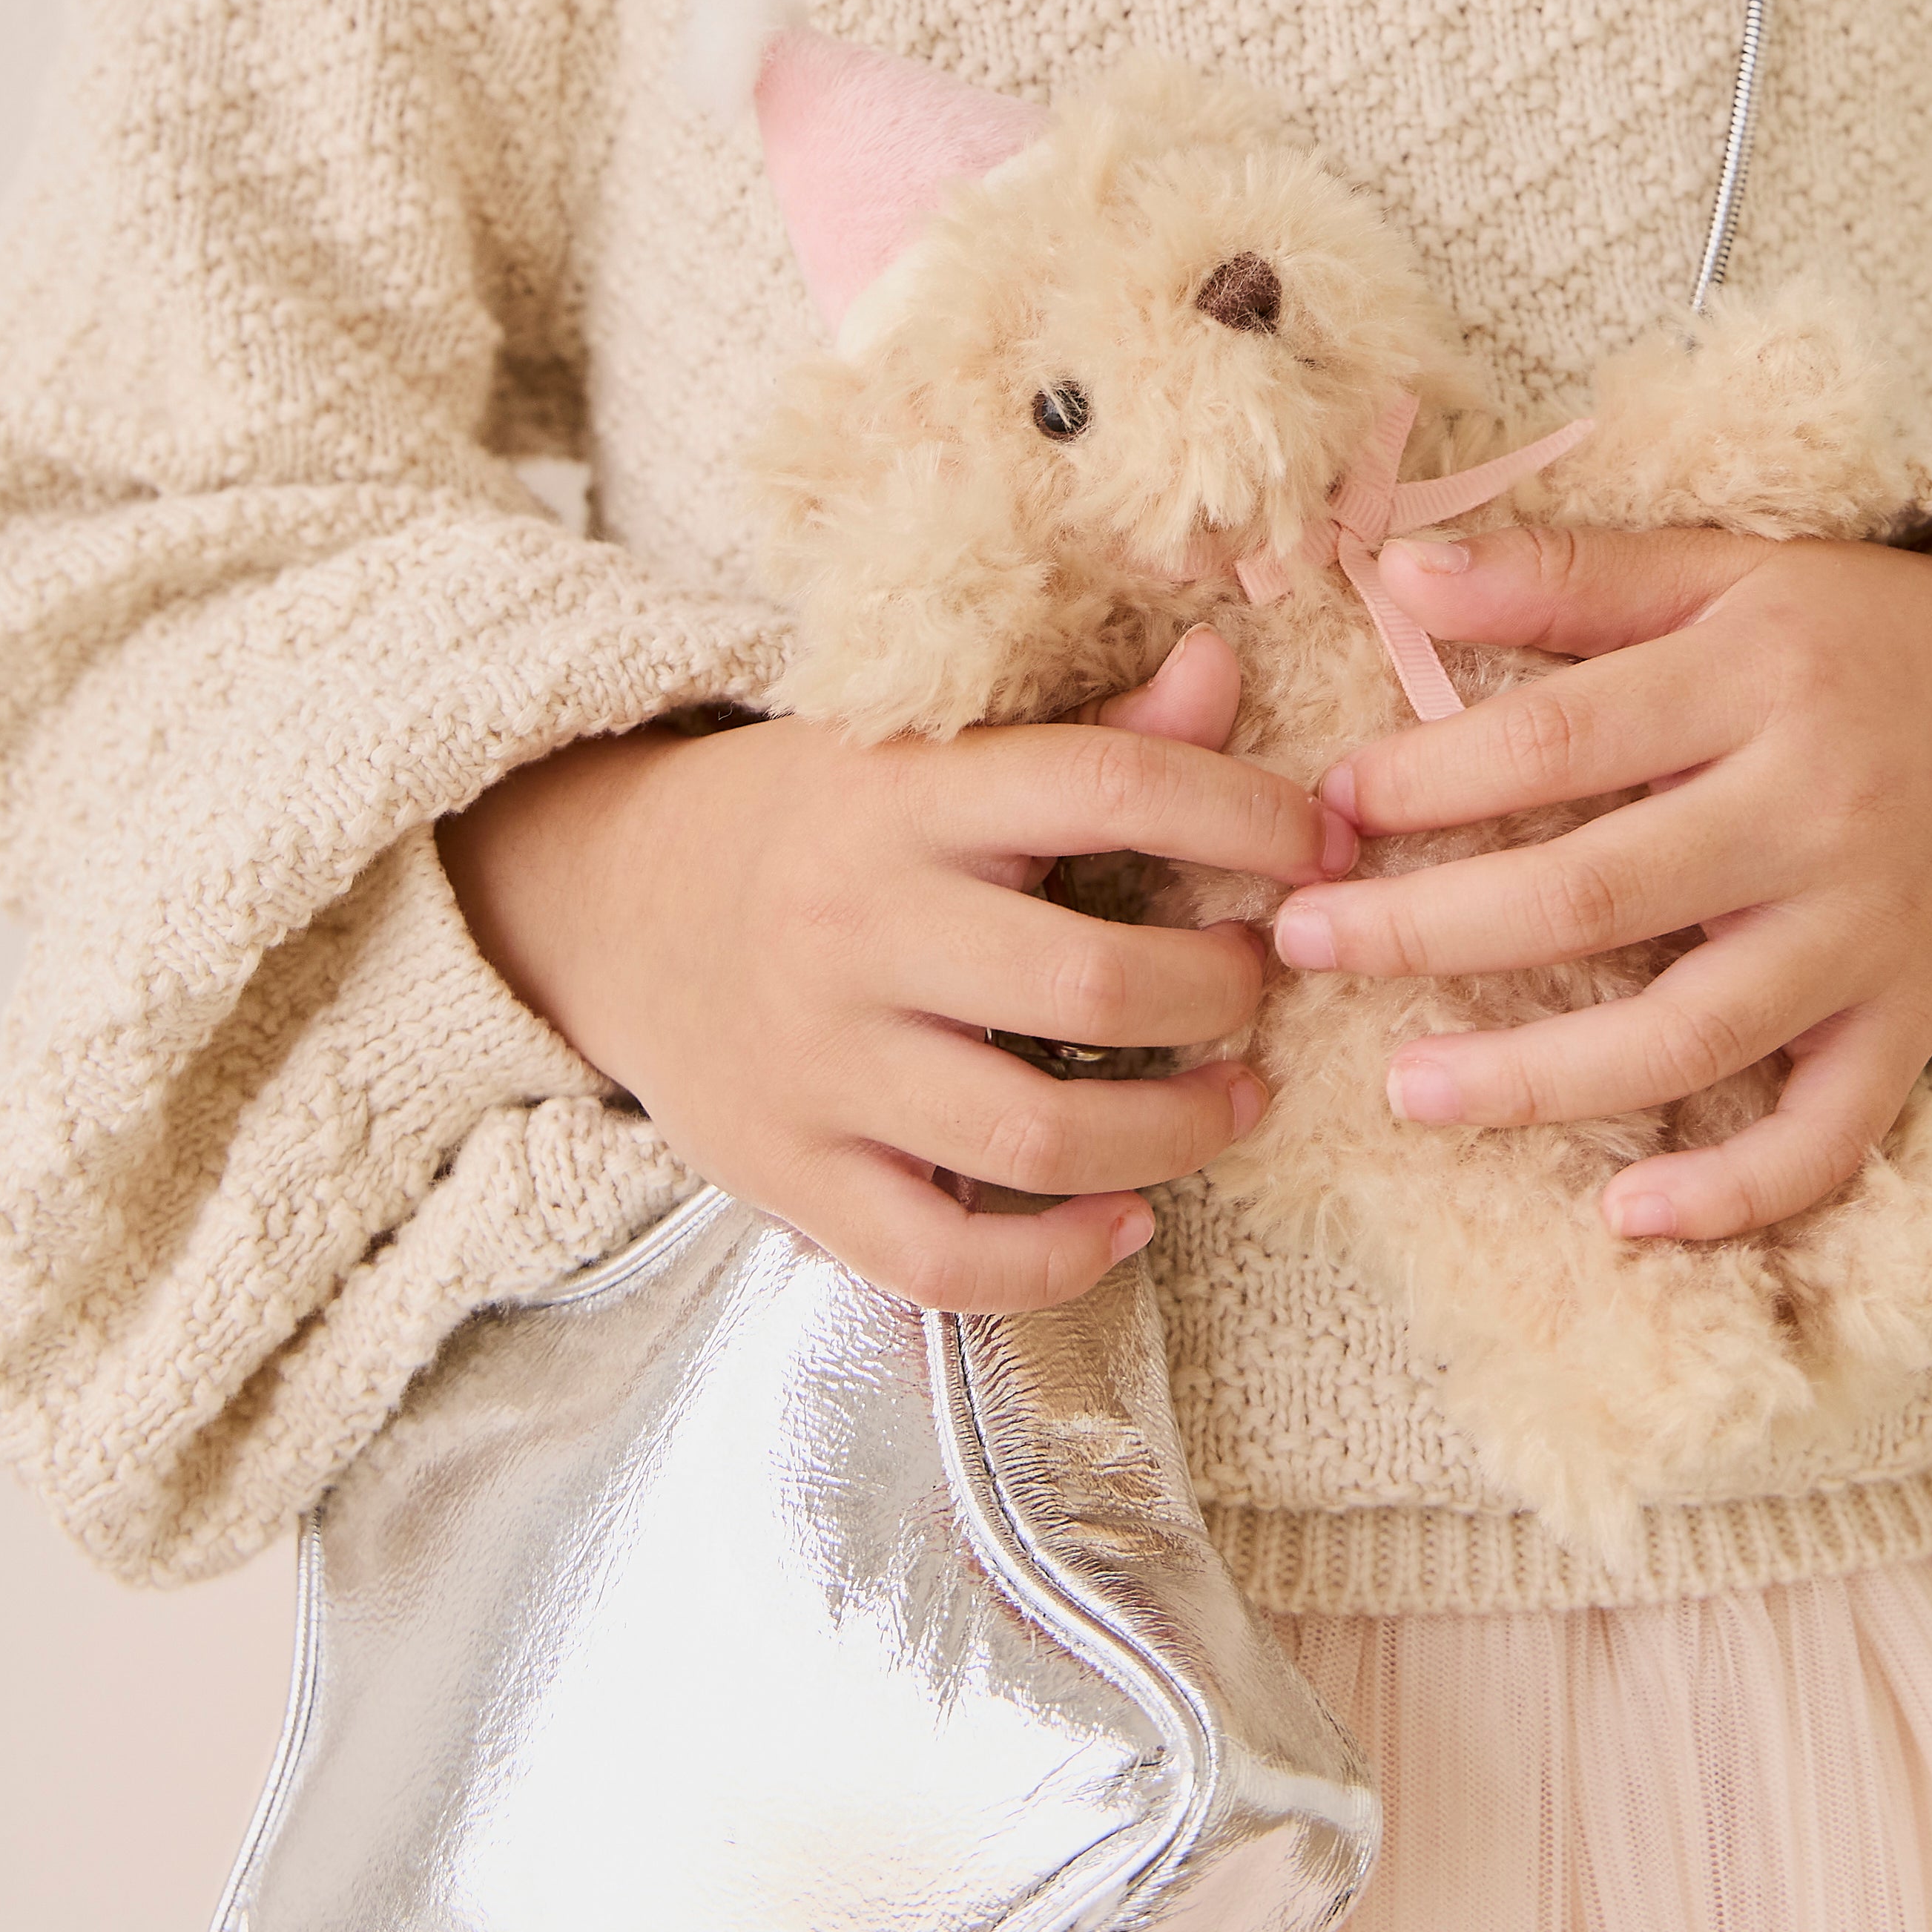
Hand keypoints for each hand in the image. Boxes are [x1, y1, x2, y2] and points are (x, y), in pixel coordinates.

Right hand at [442, 629, 1345, 1311]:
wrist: (611, 905)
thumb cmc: (817, 820)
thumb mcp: (928, 750)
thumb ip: (1089, 729)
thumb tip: (1226, 670)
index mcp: (902, 796)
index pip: (1105, 786)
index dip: (1242, 814)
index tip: (1319, 846)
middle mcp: (857, 928)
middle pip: (1090, 985)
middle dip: (1220, 992)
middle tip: (1260, 982)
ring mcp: (818, 1065)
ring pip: (1035, 1136)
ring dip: (1177, 1133)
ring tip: (1233, 1101)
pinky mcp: (788, 1176)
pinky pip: (942, 1259)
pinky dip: (1056, 1260)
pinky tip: (1126, 1218)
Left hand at [1271, 530, 1931, 1241]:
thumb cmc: (1862, 634)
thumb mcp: (1729, 573)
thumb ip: (1568, 577)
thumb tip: (1397, 569)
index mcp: (1757, 679)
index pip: (1563, 736)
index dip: (1431, 777)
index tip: (1328, 806)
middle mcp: (1813, 811)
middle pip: (1597, 893)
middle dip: (1432, 928)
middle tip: (1302, 944)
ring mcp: (1867, 932)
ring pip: (1689, 1035)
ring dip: (1537, 1080)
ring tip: (1407, 1090)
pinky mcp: (1915, 1021)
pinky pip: (1828, 1135)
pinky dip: (1736, 1192)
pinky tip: (1628, 1215)